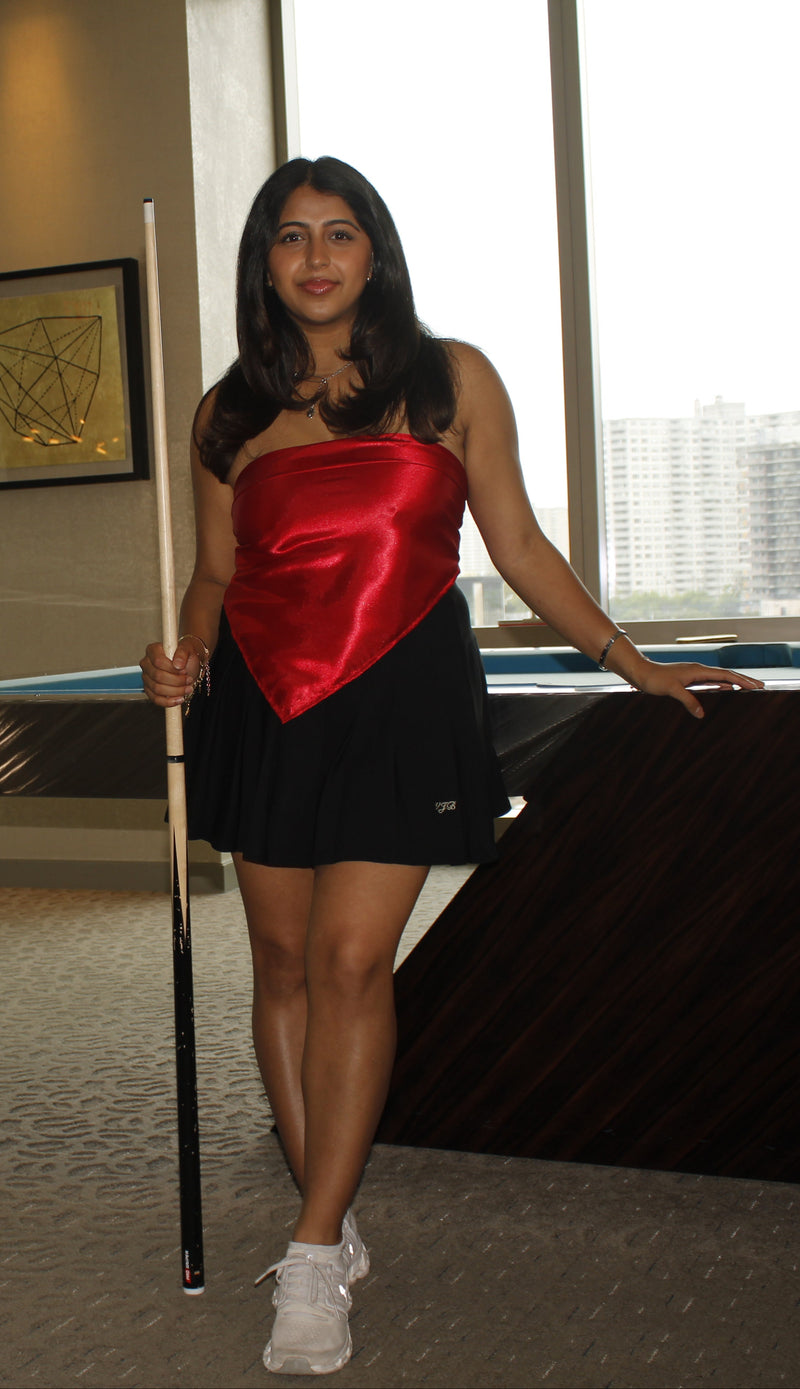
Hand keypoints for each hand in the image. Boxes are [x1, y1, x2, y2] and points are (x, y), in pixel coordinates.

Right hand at [139, 637, 201, 706]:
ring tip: (188, 689)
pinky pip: (156, 699)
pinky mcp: (149, 690)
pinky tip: (179, 699)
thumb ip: (182, 653)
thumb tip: (177, 664)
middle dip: (176, 681)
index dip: (172, 669)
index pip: (158, 661)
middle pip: (157, 676)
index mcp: (153, 650)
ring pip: (157, 689)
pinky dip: (168, 702)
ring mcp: (146, 678)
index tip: (184, 671)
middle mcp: (146, 664)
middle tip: (189, 680)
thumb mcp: (188, 650)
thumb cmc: (186, 656)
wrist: (188, 665)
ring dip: (175, 691)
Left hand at [632, 659, 764, 719]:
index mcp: (698, 670)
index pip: (726, 675)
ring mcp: (695, 673)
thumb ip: (688, 700)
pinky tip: (727, 688)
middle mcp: (699, 670)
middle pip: (727, 674)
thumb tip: (702, 714)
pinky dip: (723, 684)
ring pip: (720, 677)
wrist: (641, 672)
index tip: (755, 686)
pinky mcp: (689, 678)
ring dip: (735, 681)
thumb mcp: (672, 690)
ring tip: (749, 687)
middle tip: (761, 686)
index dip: (741, 680)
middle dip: (744, 679)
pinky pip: (711, 681)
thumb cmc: (655, 679)